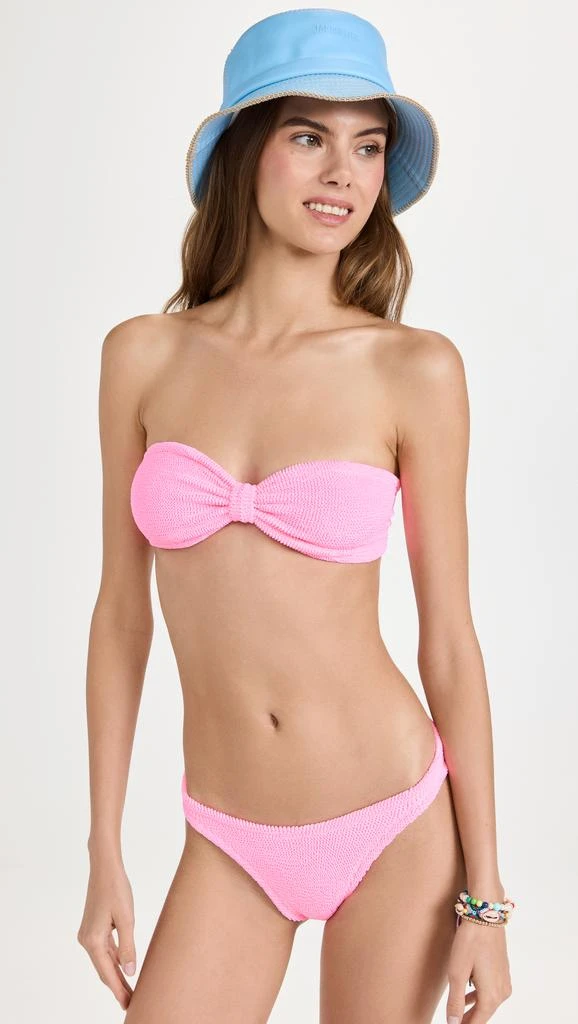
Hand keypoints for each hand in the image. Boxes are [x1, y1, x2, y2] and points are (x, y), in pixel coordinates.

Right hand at [77, 856, 136, 1010]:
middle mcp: (86, 940)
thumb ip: (128, 947)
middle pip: (104, 969)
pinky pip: (104, 949)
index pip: (108, 973)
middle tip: (131, 1002)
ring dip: (116, 973)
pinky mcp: (93, 927)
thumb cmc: (116, 889)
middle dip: (117, 986)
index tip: (128, 1005)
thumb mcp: (127, 919)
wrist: (105, 868)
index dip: (118, 990)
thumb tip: (129, 972)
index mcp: (93, 940)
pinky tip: (122, 966)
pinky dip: (113, 960)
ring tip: (129, 988)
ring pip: (104, 960)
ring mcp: (88, 934)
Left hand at [446, 918, 511, 1021]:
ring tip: (457, 1013)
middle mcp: (502, 993)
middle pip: (484, 1015)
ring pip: (488, 1004)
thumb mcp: (457, 972)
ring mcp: (505, 982)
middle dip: (469, 1020)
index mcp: (492, 996)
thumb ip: (455, 1001)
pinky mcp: (503, 972)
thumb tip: (453, 1023)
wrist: (486, 915)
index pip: (477, 1022)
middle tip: (453, 1021)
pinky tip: (468, 994)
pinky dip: (479, 997)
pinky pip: (491, 992)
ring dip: (473, 1009)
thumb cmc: (470, 942)